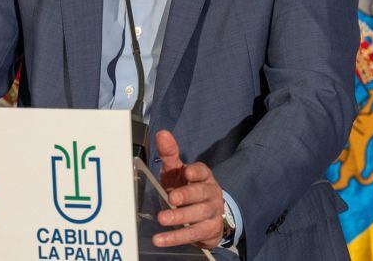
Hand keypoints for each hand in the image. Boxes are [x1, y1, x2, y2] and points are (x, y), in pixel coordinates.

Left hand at [152, 130, 225, 249]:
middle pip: (201, 193)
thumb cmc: (186, 189)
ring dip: (180, 217)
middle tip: (172, 198)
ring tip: (162, 219)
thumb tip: (162, 133)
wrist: (205, 217)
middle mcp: (211, 193)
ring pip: (199, 214)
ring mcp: (212, 212)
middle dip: (187, 194)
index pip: (202, 171)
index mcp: (203, 176)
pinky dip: (176, 237)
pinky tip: (160, 239)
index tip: (187, 172)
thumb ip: (169, 154)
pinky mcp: (210, 230)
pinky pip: (193, 234)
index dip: (196, 172)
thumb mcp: (177, 172)